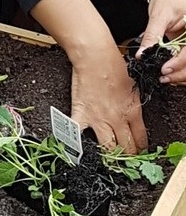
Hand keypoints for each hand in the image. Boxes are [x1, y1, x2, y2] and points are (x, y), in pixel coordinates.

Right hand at [31, 0, 146, 153]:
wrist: (95, 56)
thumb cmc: (113, 64)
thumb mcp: (133, 86)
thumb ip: (133, 105)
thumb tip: (133, 117)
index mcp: (132, 111)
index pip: (140, 139)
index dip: (140, 149)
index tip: (138, 151)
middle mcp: (117, 119)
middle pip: (126, 147)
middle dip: (127, 156)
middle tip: (126, 160)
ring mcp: (98, 119)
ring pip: (107, 148)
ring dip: (109, 155)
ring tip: (108, 159)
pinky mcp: (81, 115)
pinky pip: (77, 135)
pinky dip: (75, 142)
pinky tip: (76, 148)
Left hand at [140, 0, 185, 83]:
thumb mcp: (159, 16)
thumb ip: (153, 36)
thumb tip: (142, 54)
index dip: (179, 63)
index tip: (164, 70)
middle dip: (180, 73)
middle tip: (163, 77)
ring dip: (180, 74)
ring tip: (165, 78)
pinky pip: (185, 60)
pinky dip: (178, 68)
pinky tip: (168, 73)